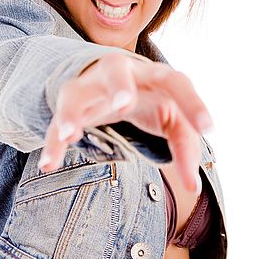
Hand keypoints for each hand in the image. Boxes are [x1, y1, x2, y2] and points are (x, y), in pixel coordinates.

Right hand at [38, 53, 212, 192]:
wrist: (111, 78)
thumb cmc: (149, 99)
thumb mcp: (172, 119)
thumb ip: (185, 148)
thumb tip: (193, 189)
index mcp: (154, 76)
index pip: (177, 81)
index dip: (193, 102)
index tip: (208, 128)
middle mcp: (121, 74)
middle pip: (117, 70)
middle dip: (119, 84)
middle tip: (124, 102)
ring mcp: (91, 86)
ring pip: (77, 93)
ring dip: (71, 112)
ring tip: (68, 135)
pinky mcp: (71, 103)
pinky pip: (58, 122)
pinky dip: (52, 142)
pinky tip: (49, 164)